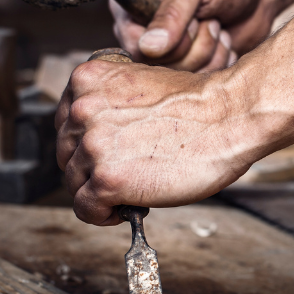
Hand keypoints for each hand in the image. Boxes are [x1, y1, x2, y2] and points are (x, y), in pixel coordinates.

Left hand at [58, 4, 293, 224]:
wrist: (228, 117)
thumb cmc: (198, 105)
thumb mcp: (140, 85)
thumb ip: (109, 103)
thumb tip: (96, 137)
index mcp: (87, 79)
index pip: (64, 120)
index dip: (84, 142)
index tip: (103, 154)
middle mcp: (83, 108)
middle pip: (66, 152)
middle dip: (90, 168)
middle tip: (121, 176)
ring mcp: (93, 145)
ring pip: (73, 182)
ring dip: (97, 191)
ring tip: (128, 191)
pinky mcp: (106, 179)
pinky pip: (85, 208)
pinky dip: (100, 215)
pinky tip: (122, 209)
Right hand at [111, 0, 261, 70]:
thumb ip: (172, 12)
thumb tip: (149, 46)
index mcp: (132, 10)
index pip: (134, 46)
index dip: (167, 41)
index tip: (192, 19)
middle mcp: (144, 35)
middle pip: (158, 68)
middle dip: (195, 45)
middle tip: (208, 19)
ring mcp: (167, 54)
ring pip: (181, 77)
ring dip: (210, 51)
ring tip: (217, 26)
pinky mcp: (191, 68)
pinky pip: (200, 83)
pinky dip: (220, 61)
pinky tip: (224, 41)